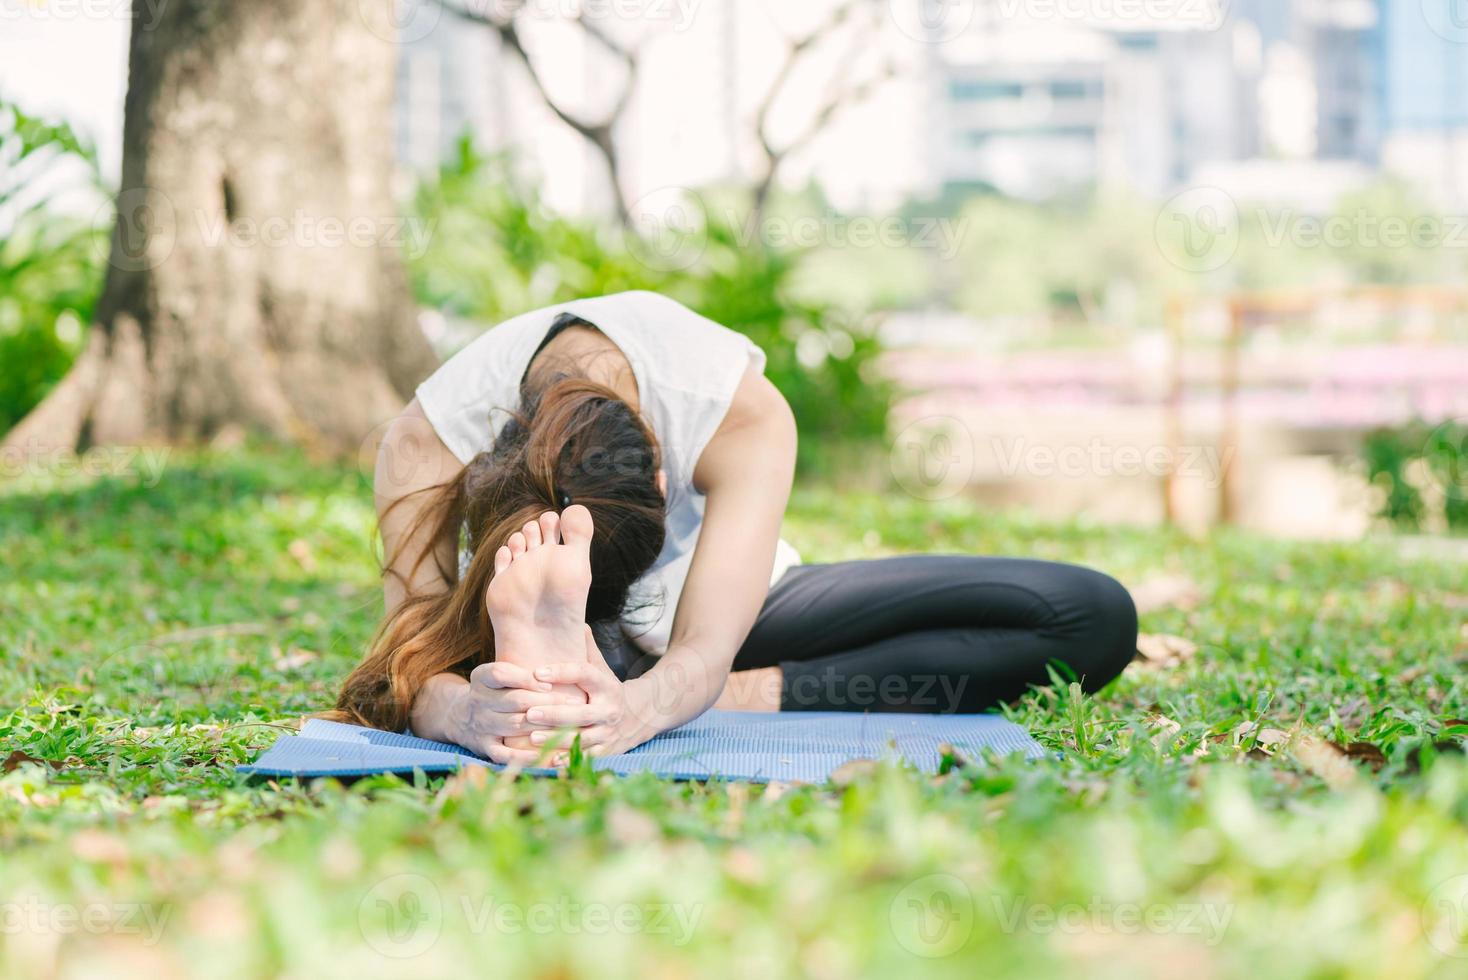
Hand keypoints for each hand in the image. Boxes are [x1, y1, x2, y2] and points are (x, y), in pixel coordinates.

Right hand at [453, 660, 586, 766]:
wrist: (460, 716)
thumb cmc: (495, 689)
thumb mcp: (497, 669)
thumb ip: (521, 655)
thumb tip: (574, 630)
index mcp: (482, 677)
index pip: (500, 673)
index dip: (525, 678)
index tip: (548, 683)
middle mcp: (479, 700)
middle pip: (514, 701)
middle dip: (546, 702)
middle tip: (574, 703)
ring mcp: (482, 725)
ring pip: (514, 725)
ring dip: (543, 726)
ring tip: (569, 725)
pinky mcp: (485, 747)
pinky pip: (506, 754)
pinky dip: (527, 756)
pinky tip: (549, 754)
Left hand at [521, 626, 656, 757]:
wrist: (639, 716)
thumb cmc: (606, 688)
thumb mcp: (600, 667)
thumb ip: (584, 647)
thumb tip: (571, 619)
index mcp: (606, 685)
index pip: (584, 674)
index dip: (561, 672)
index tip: (537, 672)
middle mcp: (608, 710)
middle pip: (581, 712)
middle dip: (554, 713)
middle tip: (529, 711)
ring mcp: (607, 733)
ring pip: (581, 738)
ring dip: (556, 739)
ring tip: (531, 737)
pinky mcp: (606, 751)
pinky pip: (585, 757)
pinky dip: (567, 760)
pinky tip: (548, 760)